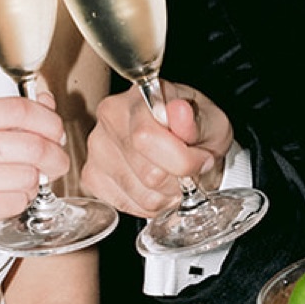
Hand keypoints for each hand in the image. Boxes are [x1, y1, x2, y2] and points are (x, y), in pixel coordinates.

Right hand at [0, 97, 70, 267]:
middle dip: (55, 157)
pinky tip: (1, 202)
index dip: (49, 122)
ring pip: (29, 176)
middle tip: (55, 165)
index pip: (20, 110)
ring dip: (33, 185)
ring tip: (16, 186)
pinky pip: (17, 202)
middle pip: (32, 144)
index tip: (56, 134)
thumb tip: (46, 103)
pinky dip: (18, 204)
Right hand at [82, 81, 234, 218]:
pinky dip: (148, 204)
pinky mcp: (92, 175)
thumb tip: (180, 111)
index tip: (201, 159)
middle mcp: (110, 118)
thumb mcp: (212, 122)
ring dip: (166, 195)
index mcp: (139, 97)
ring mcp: (97, 148)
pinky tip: (154, 186)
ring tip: (172, 178)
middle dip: (178, 180)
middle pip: (149, 173)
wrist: (184, 144)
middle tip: (189, 170)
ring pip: (142, 195)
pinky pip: (127, 206)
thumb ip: (197, 122)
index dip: (183, 160)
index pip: (146, 139)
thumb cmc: (196, 130)